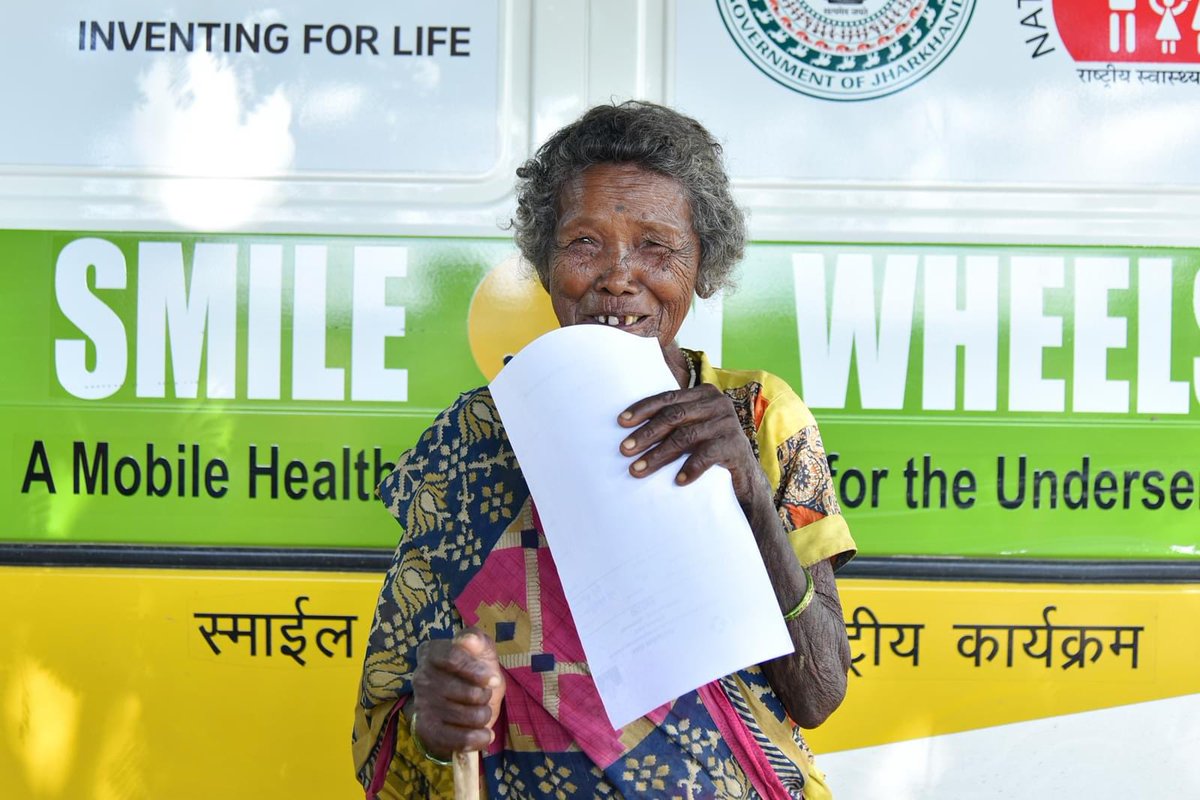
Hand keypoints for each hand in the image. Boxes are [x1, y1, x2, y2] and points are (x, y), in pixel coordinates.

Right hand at [409, 629, 504, 758]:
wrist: (461, 704)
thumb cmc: (474, 673)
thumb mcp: (482, 653)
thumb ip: (478, 641)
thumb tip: (468, 639)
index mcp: (431, 652)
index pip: (452, 658)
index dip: (477, 671)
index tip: (493, 680)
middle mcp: (421, 677)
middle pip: (465, 691)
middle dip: (484, 696)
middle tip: (484, 696)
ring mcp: (422, 705)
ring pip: (466, 716)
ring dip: (484, 716)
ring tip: (482, 712)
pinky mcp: (426, 730)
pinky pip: (456, 739)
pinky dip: (477, 739)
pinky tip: (485, 735)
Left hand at [618, 384, 764, 508]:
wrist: (745, 475)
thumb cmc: (710, 448)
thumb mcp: (693, 428)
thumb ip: (673, 421)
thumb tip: (629, 430)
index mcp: (704, 394)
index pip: (668, 398)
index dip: (643, 409)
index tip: (621, 422)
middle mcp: (718, 404)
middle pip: (673, 416)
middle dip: (646, 434)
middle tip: (625, 449)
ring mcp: (728, 424)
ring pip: (685, 437)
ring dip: (658, 455)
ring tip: (638, 470)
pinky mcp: (736, 446)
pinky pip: (706, 456)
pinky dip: (690, 468)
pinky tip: (677, 481)